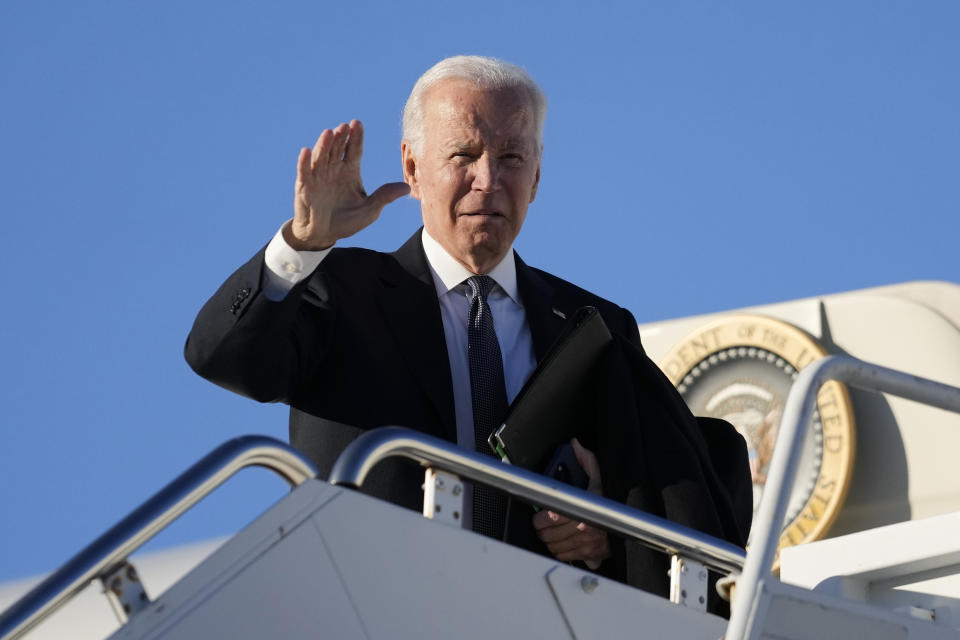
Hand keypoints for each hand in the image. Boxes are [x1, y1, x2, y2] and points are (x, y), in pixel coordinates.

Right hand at [286, 120, 409, 249]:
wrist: (323, 235)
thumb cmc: (347, 221)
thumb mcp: (370, 211)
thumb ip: (384, 197)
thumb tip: (407, 188)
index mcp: (350, 171)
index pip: (354, 150)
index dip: (356, 137)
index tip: (358, 123)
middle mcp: (334, 169)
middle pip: (337, 149)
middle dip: (341, 138)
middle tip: (345, 126)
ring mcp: (318, 176)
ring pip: (321, 156)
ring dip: (324, 145)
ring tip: (329, 133)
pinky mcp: (305, 187)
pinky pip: (304, 172)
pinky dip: (304, 162)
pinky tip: (306, 151)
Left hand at [532, 438, 609, 566]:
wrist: (632, 521)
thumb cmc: (614, 498)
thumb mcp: (601, 476)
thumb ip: (587, 460)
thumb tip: (575, 445)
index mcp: (586, 509)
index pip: (553, 517)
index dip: (541, 518)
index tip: (539, 516)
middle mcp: (586, 529)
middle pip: (550, 535)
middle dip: (542, 530)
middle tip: (541, 524)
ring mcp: (589, 544)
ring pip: (555, 547)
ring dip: (550, 541)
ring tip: (550, 533)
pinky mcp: (592, 555)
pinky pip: (566, 556)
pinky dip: (560, 551)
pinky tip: (561, 542)